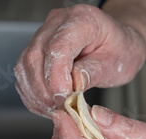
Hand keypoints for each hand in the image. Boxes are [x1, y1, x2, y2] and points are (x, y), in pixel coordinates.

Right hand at [14, 4, 145, 117]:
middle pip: (35, 56)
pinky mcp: (36, 50)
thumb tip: (73, 86)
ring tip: (55, 110)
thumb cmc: (120, 50)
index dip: (56, 76)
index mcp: (82, 19)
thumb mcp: (116, 63)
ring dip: (36, 95)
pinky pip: (24, 74)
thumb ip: (93, 73)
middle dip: (44, 90)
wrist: (118, 44)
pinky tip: (47, 106)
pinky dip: (33, 95)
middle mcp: (57, 22)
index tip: (63, 99)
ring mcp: (44, 35)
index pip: (58, 46)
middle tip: (60, 110)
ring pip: (25, 66)